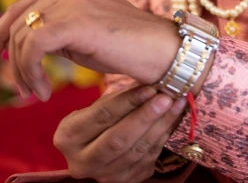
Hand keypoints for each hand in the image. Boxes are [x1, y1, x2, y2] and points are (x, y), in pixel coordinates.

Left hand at [0, 0, 178, 100]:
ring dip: (22, 72)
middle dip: (11, 59)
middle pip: (16, 23)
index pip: (20, 7)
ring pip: (21, 37)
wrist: (160, 49)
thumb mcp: (82, 34)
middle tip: (23, 88)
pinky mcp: (73, 22)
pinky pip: (32, 48)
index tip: (3, 62)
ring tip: (37, 93)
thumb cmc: (126, 47)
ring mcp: (71, 1)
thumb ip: (55, 30)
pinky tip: (44, 92)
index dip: (3, 35)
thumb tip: (22, 44)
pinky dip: (31, 73)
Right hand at [54, 82, 186, 182]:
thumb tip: (150, 78)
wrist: (97, 149)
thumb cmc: (98, 118)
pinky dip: (163, 137)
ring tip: (177, 104)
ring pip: (136, 151)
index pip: (102, 116)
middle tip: (167, 98)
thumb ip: (121, 96)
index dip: (128, 101)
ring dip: (161, 126)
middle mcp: (81, 162)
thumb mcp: (99, 105)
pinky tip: (174, 119)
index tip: (151, 87)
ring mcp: (103, 176)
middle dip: (146, 117)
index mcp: (68, 136)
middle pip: (118, 139)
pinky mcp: (124, 182)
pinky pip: (148, 159)